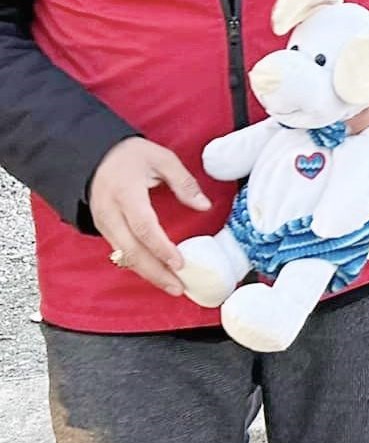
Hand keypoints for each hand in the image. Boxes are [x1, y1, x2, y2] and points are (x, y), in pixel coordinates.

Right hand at [89, 137, 211, 295]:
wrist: (91, 156)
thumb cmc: (129, 155)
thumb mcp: (161, 158)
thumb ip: (183, 182)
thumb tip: (204, 206)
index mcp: (125, 193)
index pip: (143, 227)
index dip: (161, 247)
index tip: (180, 263)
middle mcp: (110, 213)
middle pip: (132, 250)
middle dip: (155, 272)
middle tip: (178, 287)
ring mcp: (104, 224)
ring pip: (125, 256)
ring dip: (149, 273)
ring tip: (172, 286)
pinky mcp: (104, 230)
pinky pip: (121, 252)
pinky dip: (140, 265)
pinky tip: (157, 274)